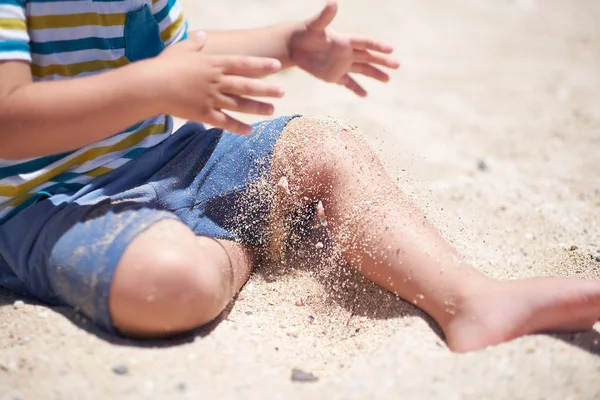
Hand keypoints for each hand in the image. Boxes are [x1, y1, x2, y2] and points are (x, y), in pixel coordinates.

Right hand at [152, 32, 284, 134]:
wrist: (150, 86)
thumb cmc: (164, 66)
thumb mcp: (180, 50)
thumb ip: (194, 44)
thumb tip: (201, 36)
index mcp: (213, 64)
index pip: (243, 63)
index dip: (261, 65)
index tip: (277, 66)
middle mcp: (217, 81)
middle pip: (247, 85)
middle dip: (267, 89)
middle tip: (283, 92)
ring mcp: (212, 99)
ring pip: (240, 105)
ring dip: (258, 108)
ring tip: (272, 111)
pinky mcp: (204, 114)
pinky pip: (225, 122)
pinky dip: (238, 127)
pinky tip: (249, 130)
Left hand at [289, 0, 399, 96]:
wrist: (294, 45)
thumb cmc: (304, 32)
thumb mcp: (314, 25)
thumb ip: (325, 16)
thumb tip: (333, 2)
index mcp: (344, 41)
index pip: (364, 43)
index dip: (377, 46)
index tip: (390, 49)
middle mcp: (346, 53)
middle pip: (368, 57)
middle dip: (382, 61)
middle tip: (397, 65)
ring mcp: (341, 65)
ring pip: (362, 70)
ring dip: (375, 74)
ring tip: (388, 80)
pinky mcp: (334, 76)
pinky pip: (347, 83)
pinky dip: (356, 89)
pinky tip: (365, 95)